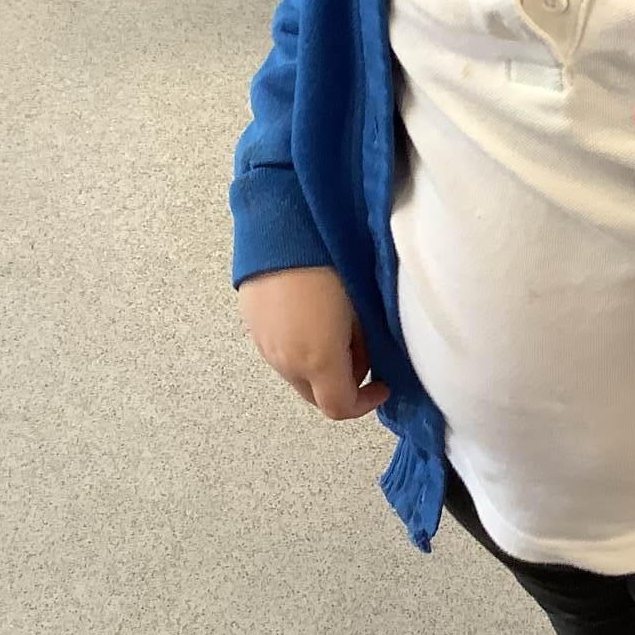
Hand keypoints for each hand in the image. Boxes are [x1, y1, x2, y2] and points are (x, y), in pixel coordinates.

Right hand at [239, 268, 390, 421]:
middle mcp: (286, 361)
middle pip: (315, 396)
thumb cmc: (330, 261)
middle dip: (341, 385)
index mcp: (318, 360)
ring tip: (337, 329)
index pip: (340, 408)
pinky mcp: (253, 328)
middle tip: (361, 355)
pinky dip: (299, 349)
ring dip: (319, 368)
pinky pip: (280, 353)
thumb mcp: (360, 305)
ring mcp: (265, 346)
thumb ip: (363, 343)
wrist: (282, 227)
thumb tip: (361, 358)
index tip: (382, 386)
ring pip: (296, 375)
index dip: (365, 404)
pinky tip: (310, 316)